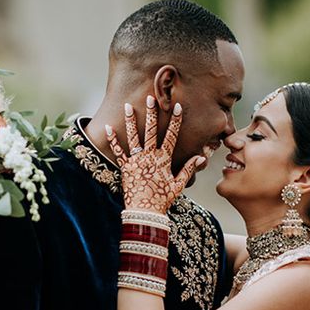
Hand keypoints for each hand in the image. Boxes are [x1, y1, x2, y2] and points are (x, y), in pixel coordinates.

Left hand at [105, 96, 203, 213]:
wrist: (145, 212)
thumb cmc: (162, 199)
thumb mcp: (178, 184)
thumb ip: (188, 169)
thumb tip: (201, 157)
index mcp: (163, 159)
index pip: (171, 135)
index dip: (175, 120)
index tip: (177, 106)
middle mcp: (149, 156)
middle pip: (151, 130)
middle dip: (152, 113)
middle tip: (151, 97)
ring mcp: (136, 161)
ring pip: (133, 136)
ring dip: (131, 120)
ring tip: (128, 106)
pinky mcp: (125, 167)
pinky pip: (117, 151)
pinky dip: (112, 139)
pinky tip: (108, 127)